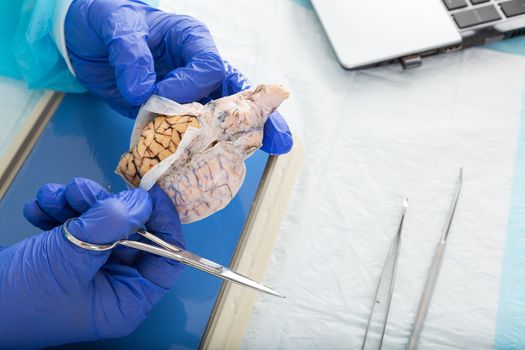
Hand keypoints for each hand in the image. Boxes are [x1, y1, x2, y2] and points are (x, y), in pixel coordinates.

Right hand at [0, 178, 182, 347]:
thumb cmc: (20, 297)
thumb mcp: (71, 258)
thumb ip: (111, 225)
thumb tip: (142, 200)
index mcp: (127, 299)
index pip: (167, 259)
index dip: (164, 224)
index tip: (150, 192)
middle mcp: (113, 284)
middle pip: (130, 233)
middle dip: (104, 206)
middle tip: (80, 190)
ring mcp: (88, 269)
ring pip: (100, 224)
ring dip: (77, 204)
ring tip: (53, 197)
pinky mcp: (65, 257)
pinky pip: (74, 227)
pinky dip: (58, 212)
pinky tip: (39, 210)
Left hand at [65, 0, 292, 154]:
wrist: (88, 42)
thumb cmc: (107, 22)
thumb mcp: (114, 26)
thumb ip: (129, 53)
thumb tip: (142, 89)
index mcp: (192, 41)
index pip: (210, 67)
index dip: (192, 85)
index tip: (162, 96)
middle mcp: (198, 69)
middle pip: (236, 94)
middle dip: (260, 117)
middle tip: (280, 141)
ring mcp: (188, 94)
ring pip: (222, 117)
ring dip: (238, 138)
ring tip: (259, 158)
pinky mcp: (174, 115)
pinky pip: (193, 132)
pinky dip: (202, 149)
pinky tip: (217, 165)